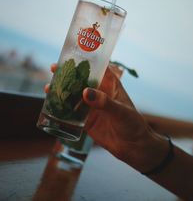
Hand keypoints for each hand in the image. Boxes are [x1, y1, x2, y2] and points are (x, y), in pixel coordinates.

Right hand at [45, 64, 167, 172]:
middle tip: (54, 69)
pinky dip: (61, 108)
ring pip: (73, 95)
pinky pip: (71, 112)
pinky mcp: (86, 120)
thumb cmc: (132, 124)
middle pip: (81, 80)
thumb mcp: (121, 111)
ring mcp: (91, 106)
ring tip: (48, 86)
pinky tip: (50, 105)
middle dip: (68, 74)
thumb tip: (85, 93)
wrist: (133, 147)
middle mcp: (99, 93)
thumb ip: (105, 102)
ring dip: (61, 90)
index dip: (85, 60)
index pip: (97, 68)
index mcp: (110, 85)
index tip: (71, 55)